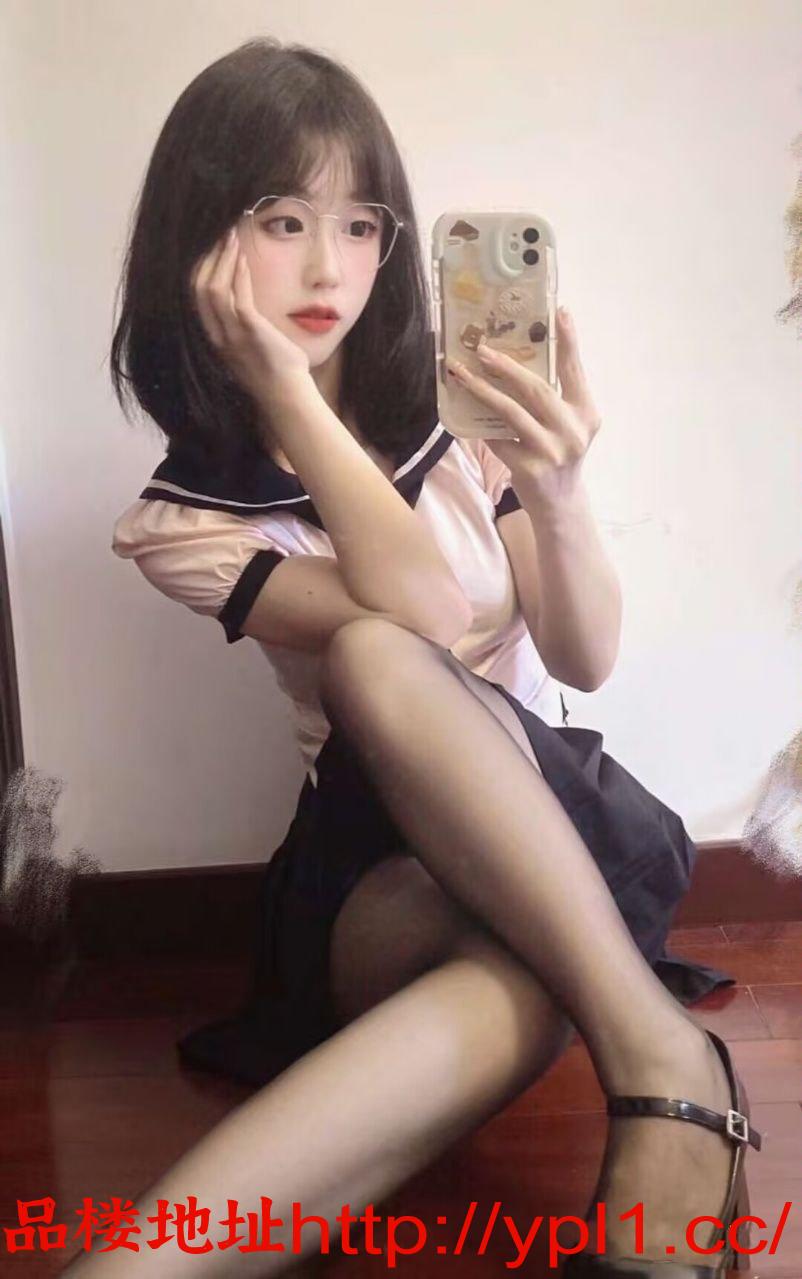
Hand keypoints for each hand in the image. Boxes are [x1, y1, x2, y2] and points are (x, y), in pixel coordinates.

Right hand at [190, 226, 311, 405]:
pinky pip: (238, 297)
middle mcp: (217, 335)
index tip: (211, 247)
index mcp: (214, 338)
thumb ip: (241, 325)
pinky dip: (238, 274)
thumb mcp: (249, 347)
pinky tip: (244, 258)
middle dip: (209, 257)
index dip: (201, 268)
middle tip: (222, 234)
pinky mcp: (249, 331)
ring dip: (222, 259)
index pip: (196, 296)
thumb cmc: (274, 372)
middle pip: (198, 287)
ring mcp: (231, 334)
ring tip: (232, 238)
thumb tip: (244, 302)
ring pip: (213, 288)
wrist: (286, 395)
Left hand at [447, 308, 602, 505]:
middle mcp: (573, 430)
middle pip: (536, 389)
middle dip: (506, 366)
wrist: (559, 505)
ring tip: (463, 372)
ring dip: (483, 389)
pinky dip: (483, 426)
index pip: (575, 371)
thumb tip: (515, 362)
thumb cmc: (559, 455)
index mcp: (586, 413)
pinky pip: (498, 439)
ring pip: (512, 412)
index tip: (560, 311)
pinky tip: (466, 412)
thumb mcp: (567, 426)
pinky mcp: (529, 468)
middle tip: (482, 348)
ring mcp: (551, 451)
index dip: (569, 341)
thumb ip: (553, 399)